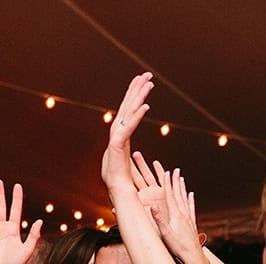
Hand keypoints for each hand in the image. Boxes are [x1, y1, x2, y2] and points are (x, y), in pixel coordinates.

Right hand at [101, 72, 153, 194]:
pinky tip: (145, 106)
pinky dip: (136, 117)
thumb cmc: (120, 176)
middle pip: (128, 105)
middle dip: (137, 88)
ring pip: (129, 112)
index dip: (134, 93)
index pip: (128, 108)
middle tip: (147, 74)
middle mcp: (118, 131)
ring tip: (148, 83)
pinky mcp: (118, 145)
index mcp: (120, 132)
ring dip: (138, 97)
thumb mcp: (124, 156)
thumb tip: (125, 144)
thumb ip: (125, 147)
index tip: (142, 81)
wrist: (117, 188)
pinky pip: (129, 128)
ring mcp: (117, 137)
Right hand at [133, 155, 203, 258]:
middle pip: (178, 194)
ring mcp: (188, 218)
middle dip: (175, 181)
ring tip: (181, 178)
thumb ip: (159, 220)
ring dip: (182, 188)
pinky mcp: (192, 223)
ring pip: (185, 198)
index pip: (170, 196)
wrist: (193, 256)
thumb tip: (153, 207)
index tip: (166, 172)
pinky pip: (191, 207)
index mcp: (175, 215)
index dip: (167, 183)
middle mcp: (183, 214)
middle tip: (175, 170)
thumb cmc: (178, 247)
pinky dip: (190, 199)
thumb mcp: (165, 234)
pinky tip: (191, 194)